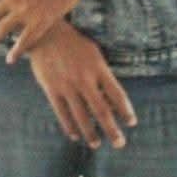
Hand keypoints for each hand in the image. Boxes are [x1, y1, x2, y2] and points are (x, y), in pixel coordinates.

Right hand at [28, 22, 136, 148]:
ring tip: (96, 144)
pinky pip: (62, 113)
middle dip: (112, 130)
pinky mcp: (51, 88)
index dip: (126, 111)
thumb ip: (102, 76)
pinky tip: (75, 135)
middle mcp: (84, 78)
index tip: (131, 123)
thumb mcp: (94, 54)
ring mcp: (67, 85)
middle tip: (120, 144)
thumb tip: (111, 101)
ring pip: (81, 116)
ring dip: (90, 133)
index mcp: (98, 68)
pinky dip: (69, 126)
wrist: (45, 33)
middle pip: (101, 110)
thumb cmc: (74, 44)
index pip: (117, 94)